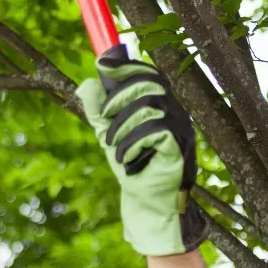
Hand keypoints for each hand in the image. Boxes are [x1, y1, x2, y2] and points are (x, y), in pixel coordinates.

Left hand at [76, 45, 207, 255]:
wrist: (146, 201)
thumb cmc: (131, 165)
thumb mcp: (108, 134)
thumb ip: (98, 110)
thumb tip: (86, 83)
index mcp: (160, 105)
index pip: (148, 74)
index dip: (127, 66)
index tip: (102, 65)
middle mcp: (175, 112)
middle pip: (148, 83)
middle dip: (119, 96)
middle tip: (104, 117)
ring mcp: (181, 128)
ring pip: (148, 105)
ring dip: (122, 125)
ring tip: (112, 146)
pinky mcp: (180, 146)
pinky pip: (155, 130)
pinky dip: (132, 142)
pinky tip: (125, 158)